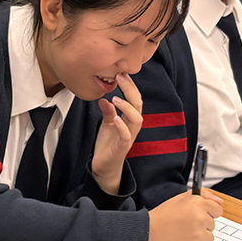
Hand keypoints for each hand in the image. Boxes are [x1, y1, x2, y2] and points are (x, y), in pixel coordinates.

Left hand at [91, 73, 141, 194]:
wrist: (104, 167)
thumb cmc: (107, 145)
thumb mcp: (106, 124)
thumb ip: (108, 111)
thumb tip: (104, 98)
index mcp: (129, 119)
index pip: (134, 99)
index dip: (130, 86)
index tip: (122, 73)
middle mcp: (132, 126)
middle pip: (138, 105)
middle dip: (130, 90)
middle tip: (121, 77)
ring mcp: (128, 137)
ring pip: (136, 119)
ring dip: (127, 107)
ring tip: (116, 98)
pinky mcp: (121, 147)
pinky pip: (126, 136)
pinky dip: (122, 126)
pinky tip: (116, 118)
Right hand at [146, 190, 222, 240]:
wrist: (147, 233)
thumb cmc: (163, 216)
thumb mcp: (181, 199)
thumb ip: (204, 196)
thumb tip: (220, 202)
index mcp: (198, 204)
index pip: (217, 210)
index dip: (208, 212)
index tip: (198, 215)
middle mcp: (200, 218)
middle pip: (212, 225)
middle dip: (201, 225)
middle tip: (184, 224)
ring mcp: (198, 235)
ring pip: (209, 238)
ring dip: (198, 237)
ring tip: (182, 233)